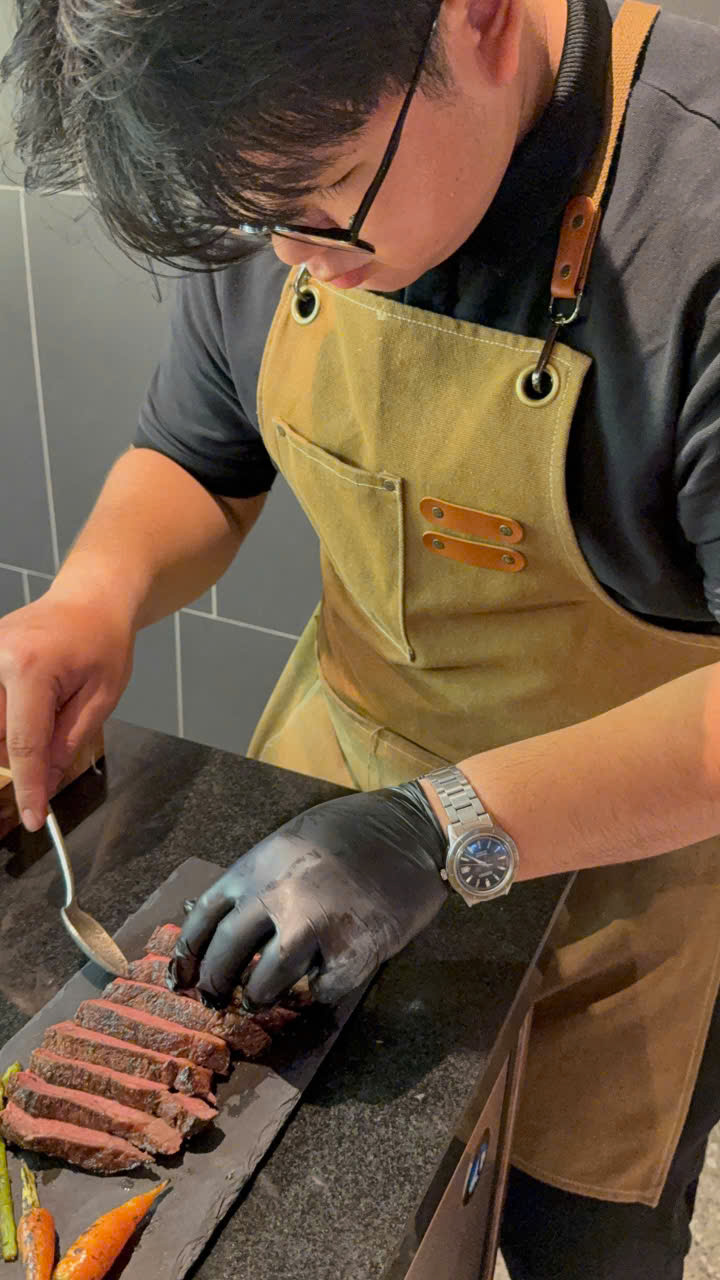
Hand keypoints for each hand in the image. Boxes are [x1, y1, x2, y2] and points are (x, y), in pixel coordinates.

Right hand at [0, 591, 133, 829]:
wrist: (90, 598)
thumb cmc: (103, 641)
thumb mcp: (100, 698)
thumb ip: (67, 744)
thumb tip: (44, 787)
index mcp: (30, 668)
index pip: (22, 746)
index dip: (28, 787)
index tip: (33, 818)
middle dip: (25, 753)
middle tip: (54, 737)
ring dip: (16, 733)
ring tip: (51, 703)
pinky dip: (8, 718)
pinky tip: (33, 701)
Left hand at [170, 783, 447, 1005]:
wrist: (415, 830)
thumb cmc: (354, 831)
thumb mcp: (292, 841)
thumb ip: (262, 878)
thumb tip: (233, 919)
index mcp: (258, 865)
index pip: (204, 917)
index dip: (189, 952)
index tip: (184, 973)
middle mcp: (277, 896)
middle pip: (226, 958)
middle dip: (218, 984)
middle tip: (219, 997)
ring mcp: (314, 927)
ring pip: (265, 985)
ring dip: (262, 996)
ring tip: (266, 996)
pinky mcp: (351, 952)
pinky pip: (318, 992)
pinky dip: (316, 991)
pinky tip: (322, 978)